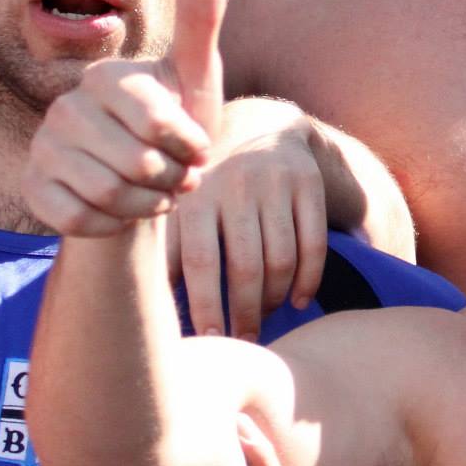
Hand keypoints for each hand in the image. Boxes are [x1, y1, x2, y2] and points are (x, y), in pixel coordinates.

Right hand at [21, 0, 226, 236]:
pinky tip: (125, 212)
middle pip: (135, 165)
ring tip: (158, 192)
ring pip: (107, 195)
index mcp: (106, 77)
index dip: (190, 148)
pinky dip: (115, 225)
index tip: (197, 148)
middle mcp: (65, 107)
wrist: (144, 182)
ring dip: (148, 206)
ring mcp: (43, 148)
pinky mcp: (33, 188)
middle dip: (172, 180)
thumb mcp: (197, 77)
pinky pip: (78, 219)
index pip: (159, 123)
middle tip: (178, 176)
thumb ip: (202, 21)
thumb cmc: (177, 124)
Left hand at [170, 101, 344, 337]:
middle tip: (244, 341)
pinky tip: (298, 301)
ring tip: (263, 319)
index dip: (207, 307)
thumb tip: (151, 311)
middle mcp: (235, 185)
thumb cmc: (206, 185)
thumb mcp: (179, 206)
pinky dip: (308, 279)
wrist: (257, 124)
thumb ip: (166, 251)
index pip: (201, 263)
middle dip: (245, 313)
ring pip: (281, 259)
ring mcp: (275, 183)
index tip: (213, 340)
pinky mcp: (308, 182)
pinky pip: (314, 243)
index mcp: (195, 196)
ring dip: (274, 300)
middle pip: (246, 266)